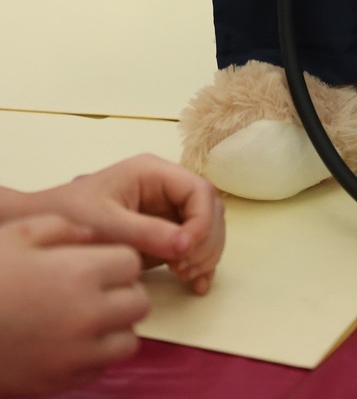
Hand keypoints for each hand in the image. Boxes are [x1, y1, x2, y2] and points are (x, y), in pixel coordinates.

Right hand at [0, 214, 147, 393]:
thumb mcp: (19, 233)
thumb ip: (65, 227)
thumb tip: (94, 234)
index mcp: (79, 273)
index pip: (132, 263)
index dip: (116, 258)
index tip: (98, 260)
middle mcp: (86, 316)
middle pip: (137, 302)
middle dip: (122, 291)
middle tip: (95, 286)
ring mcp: (75, 355)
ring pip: (127, 340)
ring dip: (115, 326)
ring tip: (86, 314)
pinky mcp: (60, 383)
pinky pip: (101, 369)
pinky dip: (94, 354)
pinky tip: (69, 338)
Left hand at [23, 154, 224, 294]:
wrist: (47, 232)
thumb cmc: (70, 216)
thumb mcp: (107, 224)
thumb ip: (147, 232)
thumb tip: (186, 245)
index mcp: (153, 172)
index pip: (199, 189)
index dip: (202, 221)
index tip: (186, 251)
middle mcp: (166, 187)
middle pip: (209, 208)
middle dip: (206, 240)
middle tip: (186, 268)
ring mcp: (167, 209)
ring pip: (207, 227)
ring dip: (206, 253)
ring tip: (186, 276)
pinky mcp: (165, 232)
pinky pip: (195, 244)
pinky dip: (201, 263)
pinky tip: (195, 283)